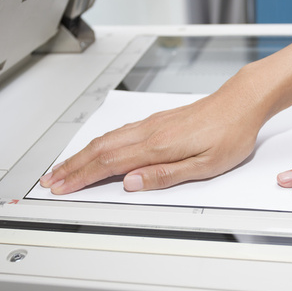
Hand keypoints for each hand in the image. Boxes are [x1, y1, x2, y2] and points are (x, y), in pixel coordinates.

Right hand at [39, 86, 263, 194]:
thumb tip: (131, 183)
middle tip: (50, 180)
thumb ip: (166, 176)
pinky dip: (99, 143)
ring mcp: (151, 124)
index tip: (61, 188)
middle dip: (72, 167)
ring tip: (65, 167)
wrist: (241, 102)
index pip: (109, 165)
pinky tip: (96, 147)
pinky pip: (119, 132)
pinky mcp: (157, 120)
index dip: (81, 178)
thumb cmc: (229, 134)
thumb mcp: (205, 166)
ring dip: (81, 155)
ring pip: (107, 140)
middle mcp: (149, 132)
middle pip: (100, 150)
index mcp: (157, 147)